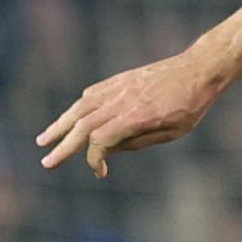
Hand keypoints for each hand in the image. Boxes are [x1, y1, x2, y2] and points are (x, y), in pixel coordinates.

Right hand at [38, 49, 222, 176]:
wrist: (198, 69)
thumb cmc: (190, 105)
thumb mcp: (172, 132)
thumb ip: (138, 142)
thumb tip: (108, 151)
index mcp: (136, 116)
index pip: (100, 140)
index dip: (94, 159)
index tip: (100, 172)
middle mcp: (121, 100)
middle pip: (83, 126)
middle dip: (63, 146)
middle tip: (47, 163)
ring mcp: (117, 87)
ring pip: (80, 108)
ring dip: (60, 125)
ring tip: (44, 139)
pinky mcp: (119, 79)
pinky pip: (91, 94)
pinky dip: (78, 108)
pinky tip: (70, 119)